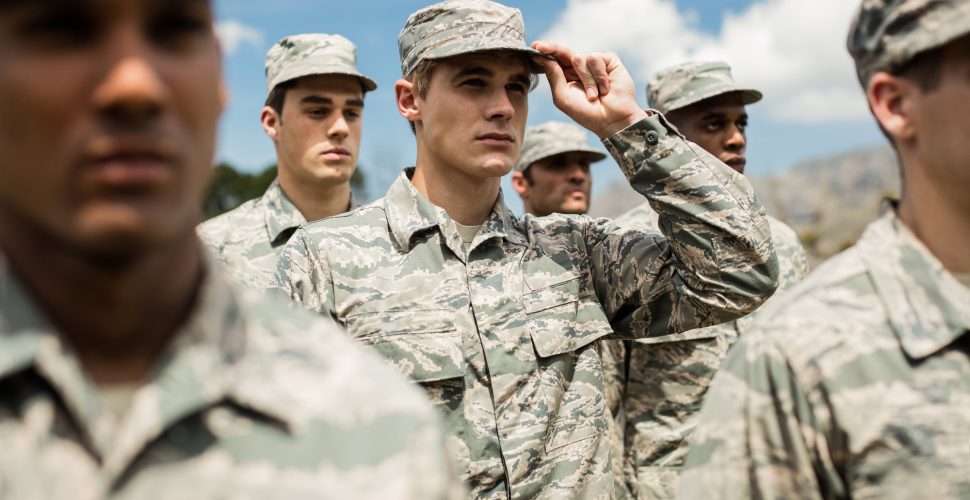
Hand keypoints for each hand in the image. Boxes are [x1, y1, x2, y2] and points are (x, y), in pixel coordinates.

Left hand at [532, 41, 647, 138]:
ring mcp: (594, 63)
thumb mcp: (563, 96)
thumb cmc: (586, 112)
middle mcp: (580, 68)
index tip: (534, 46)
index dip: (545, 52)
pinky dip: (599, 76)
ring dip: (586, 80)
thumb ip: (554, 76)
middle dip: (552, 49)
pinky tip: (605, 89)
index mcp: (567, 76)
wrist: (612, 119)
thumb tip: (541, 58)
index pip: (554, 60)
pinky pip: (596, 59)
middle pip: (563, 52)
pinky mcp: (609, 60)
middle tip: (540, 47)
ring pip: (580, 58)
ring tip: (594, 95)